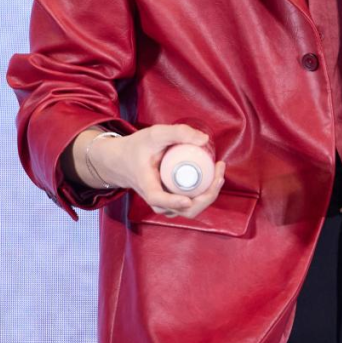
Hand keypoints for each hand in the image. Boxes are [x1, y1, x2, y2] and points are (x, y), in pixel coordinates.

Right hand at [92, 123, 226, 217]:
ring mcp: (166, 204)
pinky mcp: (172, 202)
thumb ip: (178, 132)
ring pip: (190, 210)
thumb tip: (204, 140)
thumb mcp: (154, 134)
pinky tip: (213, 177)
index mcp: (147, 186)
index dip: (173, 202)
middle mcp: (157, 200)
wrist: (122, 161)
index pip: (158, 200)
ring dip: (208, 195)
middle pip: (184, 210)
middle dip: (206, 196)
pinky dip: (204, 194)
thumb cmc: (137, 148)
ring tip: (219, 172)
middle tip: (219, 174)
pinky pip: (191, 204)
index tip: (187, 200)